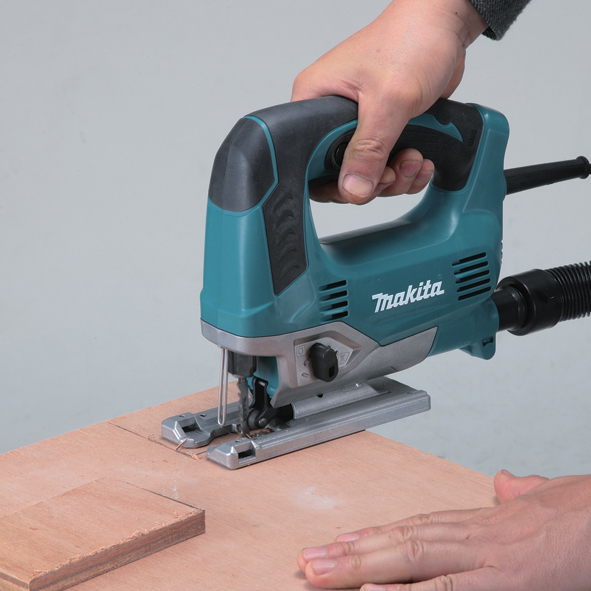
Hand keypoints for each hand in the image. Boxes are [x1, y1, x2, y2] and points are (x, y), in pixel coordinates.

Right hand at [291, 0, 486, 203]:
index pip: (307, 160)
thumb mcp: (388, 100)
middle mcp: (331, 116)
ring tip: (415, 157)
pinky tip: (421, 160)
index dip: (332, 182)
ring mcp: (358, 126)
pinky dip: (407, 170)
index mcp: (316, 100)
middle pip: (340, 174)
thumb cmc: (410, 40)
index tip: (359, 186)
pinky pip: (387, 166)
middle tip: (393, 170)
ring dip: (396, 176)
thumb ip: (369, 150)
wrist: (444, 27)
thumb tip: (353, 189)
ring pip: (367, 174)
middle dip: (373, 180)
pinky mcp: (382, 130)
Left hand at [298, 470, 590, 589]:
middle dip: (350, 553)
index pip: (415, 526)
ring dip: (361, 566)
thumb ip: (519, 494)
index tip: (339, 542)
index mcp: (482, 522)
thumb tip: (504, 482)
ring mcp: (488, 558)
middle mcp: (476, 535)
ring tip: (319, 572)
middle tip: (307, 561)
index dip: (374, 535)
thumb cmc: (586, 513)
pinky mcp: (507, 580)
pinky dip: (407, 590)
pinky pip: (447, 589)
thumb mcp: (547, 499)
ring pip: (411, 558)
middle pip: (400, 541)